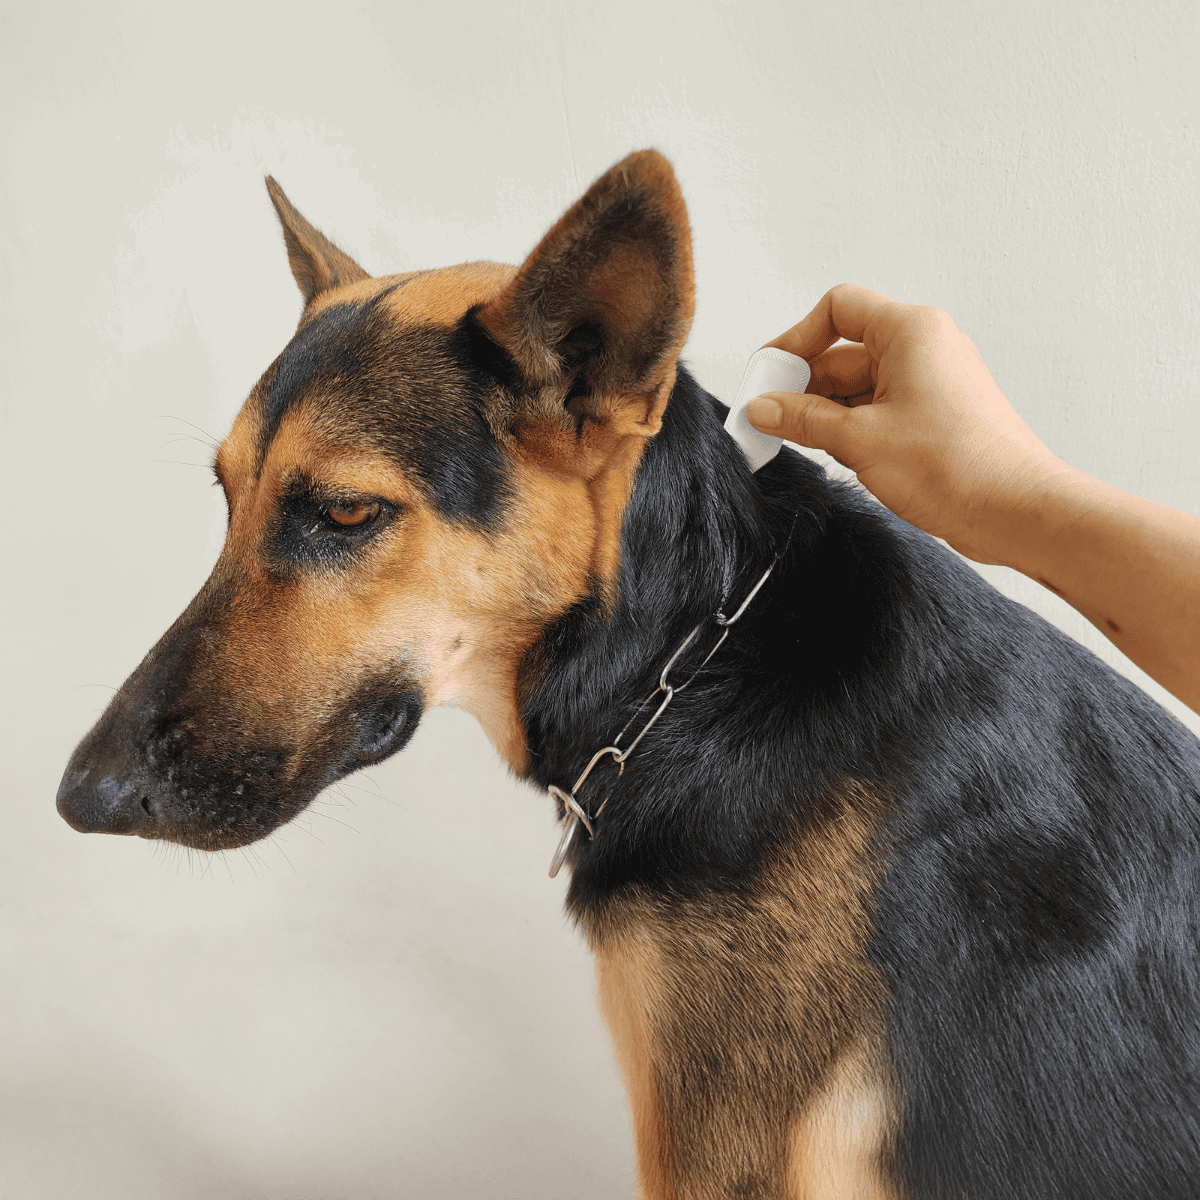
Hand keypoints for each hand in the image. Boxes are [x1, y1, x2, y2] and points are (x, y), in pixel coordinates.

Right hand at [746, 284, 1066, 562]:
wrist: (1014, 511)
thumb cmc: (957, 466)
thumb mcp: (858, 439)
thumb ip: (802, 420)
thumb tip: (763, 409)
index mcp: (911, 331)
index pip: (838, 310)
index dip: (797, 338)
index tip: (771, 373)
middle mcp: (925, 348)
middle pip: (843, 352)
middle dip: (803, 385)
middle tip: (768, 418)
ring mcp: (931, 383)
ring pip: (859, 386)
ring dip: (824, 412)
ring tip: (798, 443)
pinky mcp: (934, 416)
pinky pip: (879, 409)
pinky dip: (850, 427)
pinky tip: (832, 455)